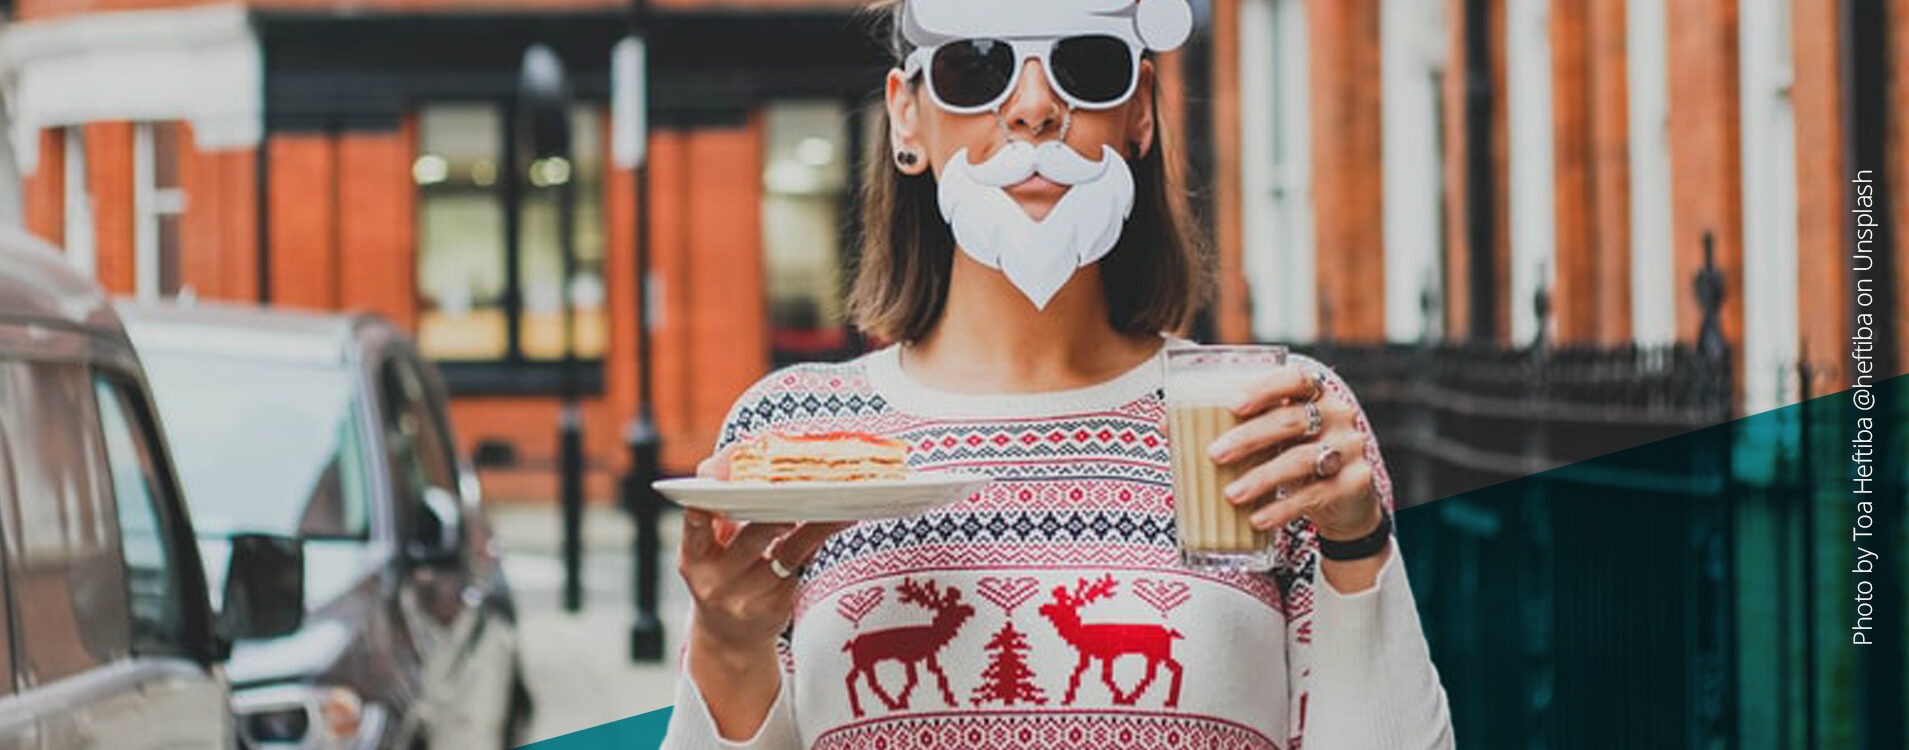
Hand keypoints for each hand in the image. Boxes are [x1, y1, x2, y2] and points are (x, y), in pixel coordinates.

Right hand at [679, 445, 852, 652]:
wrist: (729, 638)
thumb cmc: (722, 573)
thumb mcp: (710, 547)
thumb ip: (719, 510)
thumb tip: (736, 460)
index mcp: (693, 557)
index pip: (694, 529)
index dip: (701, 513)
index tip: (712, 493)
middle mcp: (714, 581)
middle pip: (752, 537)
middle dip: (777, 513)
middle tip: (800, 490)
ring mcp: (744, 599)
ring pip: (787, 553)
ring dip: (814, 525)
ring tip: (835, 504)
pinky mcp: (773, 610)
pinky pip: (801, 569)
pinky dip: (819, 543)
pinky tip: (837, 523)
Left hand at [1206, 363, 1383, 539]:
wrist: (1345, 499)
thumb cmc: (1294, 455)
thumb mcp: (1272, 437)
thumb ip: (1232, 427)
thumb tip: (1168, 427)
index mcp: (1316, 393)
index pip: (1296, 378)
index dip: (1265, 388)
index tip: (1232, 404)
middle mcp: (1337, 415)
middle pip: (1292, 420)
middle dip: (1249, 436)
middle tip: (1214, 454)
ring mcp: (1348, 449)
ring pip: (1302, 459)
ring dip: (1262, 477)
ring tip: (1231, 494)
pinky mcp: (1354, 483)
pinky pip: (1314, 495)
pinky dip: (1282, 508)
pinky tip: (1258, 518)